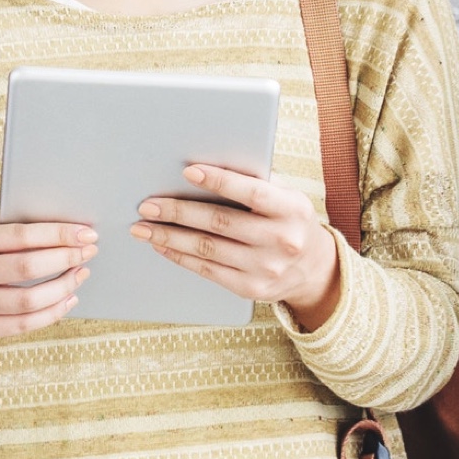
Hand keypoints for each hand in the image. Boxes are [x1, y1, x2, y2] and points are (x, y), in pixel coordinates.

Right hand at [0, 219, 95, 343]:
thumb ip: (15, 227)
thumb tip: (65, 224)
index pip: (22, 235)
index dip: (58, 234)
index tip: (87, 233)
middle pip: (28, 268)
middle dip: (66, 258)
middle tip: (89, 252)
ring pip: (30, 300)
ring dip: (64, 287)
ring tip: (81, 273)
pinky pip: (26, 324)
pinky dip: (54, 312)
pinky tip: (69, 299)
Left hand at [131, 165, 341, 330]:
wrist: (315, 269)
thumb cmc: (290, 222)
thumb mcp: (286, 198)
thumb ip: (255, 184)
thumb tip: (203, 169)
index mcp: (291, 210)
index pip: (251, 193)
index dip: (219, 182)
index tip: (188, 172)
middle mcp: (281, 241)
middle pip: (220, 223)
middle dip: (179, 213)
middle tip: (148, 205)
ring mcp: (266, 269)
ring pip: (208, 249)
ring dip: (170, 237)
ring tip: (143, 227)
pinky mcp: (252, 289)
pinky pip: (208, 271)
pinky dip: (181, 257)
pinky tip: (163, 246)